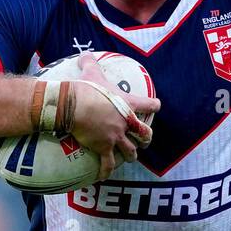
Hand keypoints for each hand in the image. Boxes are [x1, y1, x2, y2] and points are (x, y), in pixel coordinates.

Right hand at [69, 55, 159, 180]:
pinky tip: (104, 177)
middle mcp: (125, 122)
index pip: (148, 104)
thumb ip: (91, 62)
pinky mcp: (104, 148)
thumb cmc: (85, 89)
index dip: (154, 105)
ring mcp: (116, 137)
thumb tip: (85, 53)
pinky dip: (106, 171)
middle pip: (143, 134)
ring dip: (131, 155)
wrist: (73, 106)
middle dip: (146, 138)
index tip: (157, 105)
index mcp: (127, 104)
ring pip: (130, 151)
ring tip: (129, 158)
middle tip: (145, 140)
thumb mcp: (91, 72)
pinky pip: (108, 164)